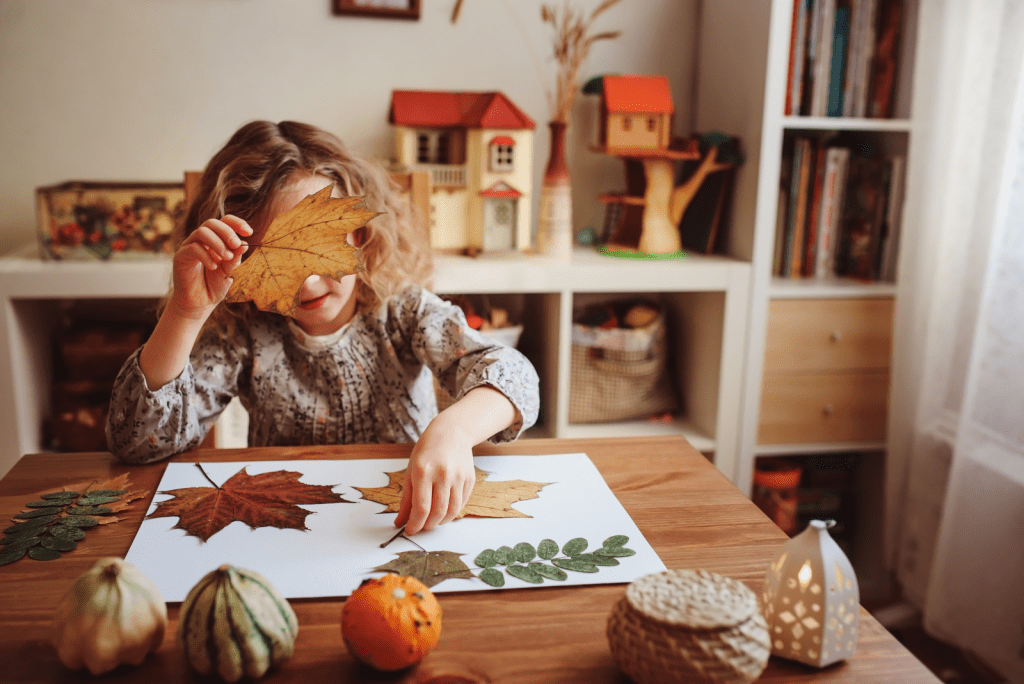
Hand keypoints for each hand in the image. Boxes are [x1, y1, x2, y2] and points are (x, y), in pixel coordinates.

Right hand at [170, 215, 250, 317]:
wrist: (200, 303)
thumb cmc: (215, 285)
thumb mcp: (230, 271)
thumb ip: (235, 258)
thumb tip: (244, 244)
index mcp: (216, 239)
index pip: (225, 222)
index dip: (237, 223)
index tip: (249, 232)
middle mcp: (202, 240)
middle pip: (212, 223)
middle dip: (227, 232)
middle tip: (236, 244)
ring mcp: (190, 246)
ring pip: (201, 232)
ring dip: (217, 243)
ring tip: (226, 258)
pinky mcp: (181, 256)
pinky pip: (193, 248)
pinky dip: (206, 256)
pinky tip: (213, 267)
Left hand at [396, 415, 475, 535]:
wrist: (451, 432)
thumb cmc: (427, 451)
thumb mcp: (411, 471)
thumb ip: (406, 499)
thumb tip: (400, 522)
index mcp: (423, 471)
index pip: (421, 507)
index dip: (415, 524)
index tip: (410, 531)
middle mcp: (443, 474)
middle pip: (437, 512)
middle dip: (428, 525)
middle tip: (421, 527)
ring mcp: (459, 476)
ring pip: (452, 511)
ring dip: (441, 522)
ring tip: (433, 521)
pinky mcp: (470, 479)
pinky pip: (462, 503)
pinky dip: (452, 512)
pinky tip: (444, 511)